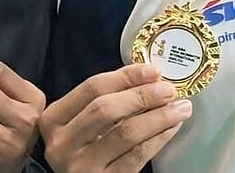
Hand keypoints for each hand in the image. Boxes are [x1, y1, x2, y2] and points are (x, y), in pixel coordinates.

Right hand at [40, 64, 190, 172]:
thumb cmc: (84, 149)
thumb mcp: (82, 123)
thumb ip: (104, 100)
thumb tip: (149, 77)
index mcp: (54, 119)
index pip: (91, 88)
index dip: (125, 76)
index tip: (152, 70)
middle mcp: (63, 143)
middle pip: (106, 109)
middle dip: (142, 95)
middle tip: (168, 89)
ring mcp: (82, 166)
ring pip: (125, 133)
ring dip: (158, 117)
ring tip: (180, 108)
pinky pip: (137, 156)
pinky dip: (158, 139)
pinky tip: (172, 129)